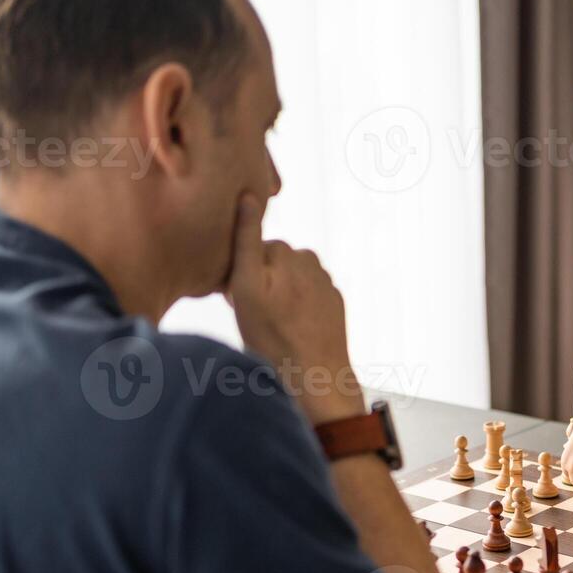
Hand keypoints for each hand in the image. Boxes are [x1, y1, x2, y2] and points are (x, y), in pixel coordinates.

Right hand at [225, 194, 363, 425]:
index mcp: (286, 252)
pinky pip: (306, 299)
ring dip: (279, 296)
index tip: (237, 298)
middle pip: (272, 265)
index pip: (252, 251)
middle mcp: (309, 261)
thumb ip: (247, 240)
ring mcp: (325, 283)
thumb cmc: (273, 336)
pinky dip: (297, 309)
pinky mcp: (334, 303)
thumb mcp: (246, 287)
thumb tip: (249, 195)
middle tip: (254, 316)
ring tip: (273, 327)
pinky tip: (292, 332)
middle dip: (261, 283)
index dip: (240, 274)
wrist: (317, 376)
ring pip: (289, 282)